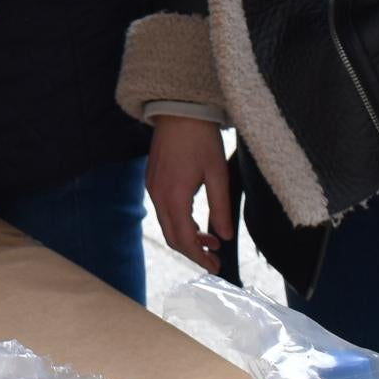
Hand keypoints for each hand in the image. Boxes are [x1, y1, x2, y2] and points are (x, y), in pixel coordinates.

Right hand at [146, 115, 232, 272]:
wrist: (178, 110)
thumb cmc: (201, 139)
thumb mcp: (218, 174)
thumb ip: (221, 208)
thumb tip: (226, 237)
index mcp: (175, 196)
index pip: (185, 239)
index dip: (200, 257)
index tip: (216, 268)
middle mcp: (158, 195)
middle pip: (172, 237)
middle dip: (193, 252)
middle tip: (214, 260)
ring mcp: (152, 187)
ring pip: (167, 225)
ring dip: (187, 237)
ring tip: (211, 241)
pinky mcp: (153, 180)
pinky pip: (164, 210)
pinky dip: (180, 222)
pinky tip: (197, 222)